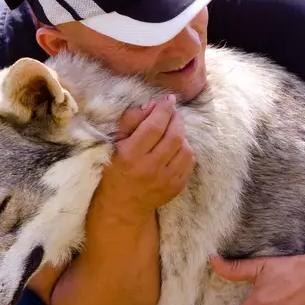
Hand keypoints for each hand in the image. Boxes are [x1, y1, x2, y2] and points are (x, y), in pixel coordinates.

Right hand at [100, 95, 195, 219]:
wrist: (123, 205)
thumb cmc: (116, 169)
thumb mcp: (115, 143)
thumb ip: (131, 120)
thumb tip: (151, 104)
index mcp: (131, 155)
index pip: (155, 126)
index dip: (164, 109)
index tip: (168, 99)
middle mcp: (150, 168)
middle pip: (174, 136)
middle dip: (176, 119)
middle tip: (172, 112)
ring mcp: (166, 180)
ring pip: (185, 148)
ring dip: (182, 135)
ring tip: (172, 131)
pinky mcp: (176, 187)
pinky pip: (189, 162)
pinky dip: (185, 150)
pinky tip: (176, 148)